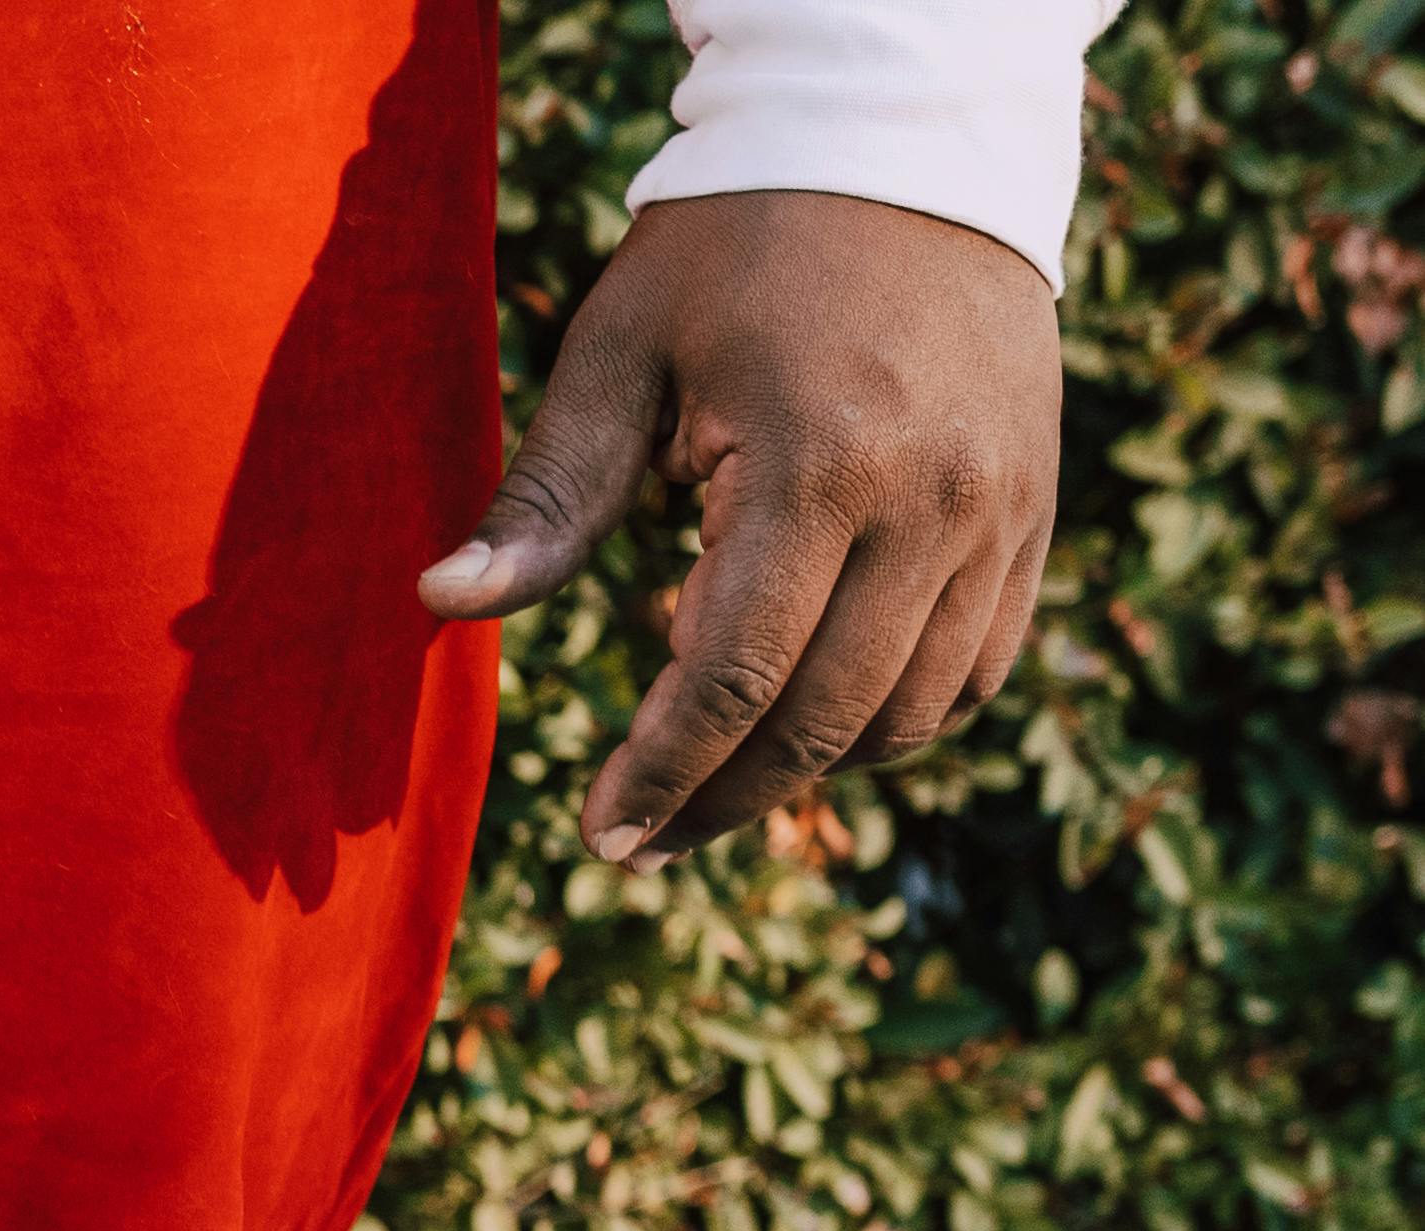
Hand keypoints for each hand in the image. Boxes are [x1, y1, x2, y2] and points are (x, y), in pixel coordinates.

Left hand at [419, 191, 1060, 870]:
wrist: (910, 146)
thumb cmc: (736, 250)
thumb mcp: (619, 354)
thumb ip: (545, 497)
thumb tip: (439, 602)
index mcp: (822, 466)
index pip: (736, 677)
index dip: (664, 774)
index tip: (602, 837)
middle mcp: (934, 502)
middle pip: (826, 717)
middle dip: (723, 797)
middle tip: (640, 842)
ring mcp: (1002, 510)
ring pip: (912, 711)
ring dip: (809, 767)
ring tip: (714, 776)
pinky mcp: (1034, 510)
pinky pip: (978, 667)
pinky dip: (897, 718)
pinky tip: (813, 717)